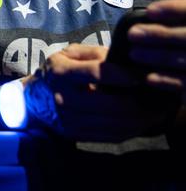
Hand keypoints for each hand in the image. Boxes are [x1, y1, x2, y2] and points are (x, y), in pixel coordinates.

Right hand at [33, 44, 167, 140]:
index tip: (141, 76)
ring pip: (113, 123)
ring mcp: (67, 119)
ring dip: (140, 120)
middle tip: (159, 100)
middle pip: (109, 104)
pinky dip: (130, 131)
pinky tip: (140, 123)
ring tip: (155, 112)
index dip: (122, 76)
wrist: (33, 100)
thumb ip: (96, 54)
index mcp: (61, 72)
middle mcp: (62, 97)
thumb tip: (126, 61)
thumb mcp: (70, 54)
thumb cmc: (58, 71)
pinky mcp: (74, 134)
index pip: (96, 73)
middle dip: (140, 104)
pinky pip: (109, 136)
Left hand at [129, 0, 185, 102]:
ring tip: (134, 53)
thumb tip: (149, 14)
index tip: (149, 11)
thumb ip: (177, 17)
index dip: (173, 9)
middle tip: (132, 33)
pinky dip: (169, 80)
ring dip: (159, 57)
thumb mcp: (181, 25)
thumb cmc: (181, 40)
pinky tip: (150, 78)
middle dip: (161, 35)